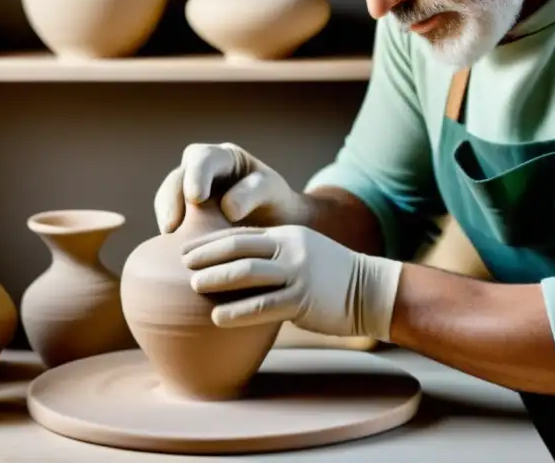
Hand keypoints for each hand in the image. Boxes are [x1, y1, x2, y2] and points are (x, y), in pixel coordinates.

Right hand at [154, 143, 309, 233]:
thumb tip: (227, 209)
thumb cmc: (276, 201)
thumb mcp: (272, 191)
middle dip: (171, 201)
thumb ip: (253, 192)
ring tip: (170, 240)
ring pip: (167, 201)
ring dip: (166, 220)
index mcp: (223, 157)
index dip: (196, 175)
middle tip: (172, 226)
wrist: (277, 224)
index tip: (196, 197)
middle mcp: (200, 171)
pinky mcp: (183, 216)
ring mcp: (188, 193)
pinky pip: (171, 222)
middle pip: (177, 179)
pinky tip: (174, 251)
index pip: (203, 158)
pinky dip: (171, 235)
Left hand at [180, 224, 402, 340]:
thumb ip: (274, 258)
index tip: (186, 250)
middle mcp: (291, 249)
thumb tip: (235, 269)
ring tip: (195, 286)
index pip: (242, 234)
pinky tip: (218, 318)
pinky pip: (263, 306)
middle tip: (182, 265)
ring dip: (217, 279)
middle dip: (207, 255)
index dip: (211, 241)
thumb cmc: (333, 277)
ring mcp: (298, 274)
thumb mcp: (304, 254)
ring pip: (248, 273)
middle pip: (239, 247)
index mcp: (288, 235)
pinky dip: (237, 312)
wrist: (372, 291)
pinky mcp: (303, 300)